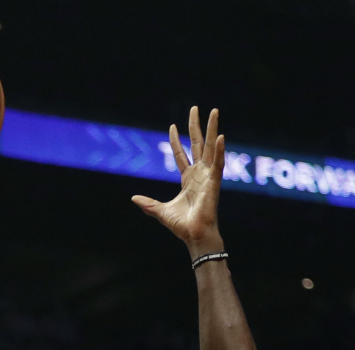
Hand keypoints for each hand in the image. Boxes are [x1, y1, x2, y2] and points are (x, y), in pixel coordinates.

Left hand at [132, 106, 225, 255]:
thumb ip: (148, 203)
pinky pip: (218, 163)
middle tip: (195, 108)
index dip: (175, 140)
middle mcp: (199, 174)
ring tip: (215, 111)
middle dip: (197, 126)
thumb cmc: (181, 226)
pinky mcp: (214, 182)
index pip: (181, 154)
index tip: (172, 126)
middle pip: (198, 144)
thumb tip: (133, 198)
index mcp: (188, 179)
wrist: (194, 236)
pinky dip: (219, 150)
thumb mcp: (160, 211)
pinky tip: (221, 136)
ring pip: (210, 147)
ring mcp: (208, 176)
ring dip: (213, 129)